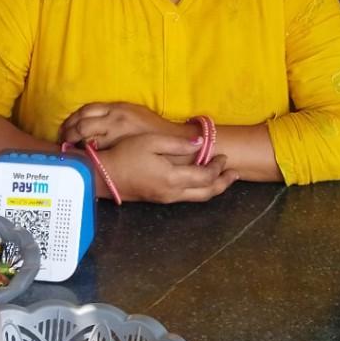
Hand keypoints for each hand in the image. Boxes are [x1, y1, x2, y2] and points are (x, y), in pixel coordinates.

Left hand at [61, 101, 181, 150]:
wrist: (172, 143)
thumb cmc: (152, 130)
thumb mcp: (132, 114)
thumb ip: (112, 116)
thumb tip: (90, 121)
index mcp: (117, 108)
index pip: (86, 110)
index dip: (72, 119)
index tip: (66, 127)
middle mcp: (114, 118)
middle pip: (81, 122)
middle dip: (67, 131)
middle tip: (63, 140)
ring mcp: (116, 134)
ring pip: (85, 135)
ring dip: (73, 142)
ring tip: (69, 149)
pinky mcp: (118, 148)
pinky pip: (95, 149)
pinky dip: (85, 152)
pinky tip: (82, 157)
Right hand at [97, 132, 237, 204]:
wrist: (103, 176)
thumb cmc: (125, 155)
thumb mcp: (151, 141)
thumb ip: (177, 143)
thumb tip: (199, 144)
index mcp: (173, 177)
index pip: (205, 176)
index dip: (218, 167)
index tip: (224, 156)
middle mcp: (173, 192)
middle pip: (207, 192)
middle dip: (224, 183)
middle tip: (235, 173)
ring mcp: (166, 198)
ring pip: (198, 198)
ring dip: (214, 188)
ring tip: (225, 179)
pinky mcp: (159, 199)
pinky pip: (187, 197)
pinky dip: (200, 190)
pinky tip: (201, 182)